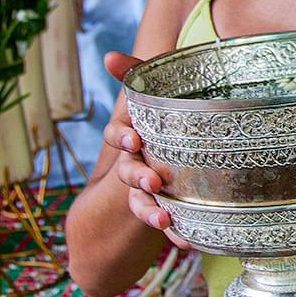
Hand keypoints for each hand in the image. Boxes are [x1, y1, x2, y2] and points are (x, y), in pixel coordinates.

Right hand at [102, 51, 190, 249]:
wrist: (175, 166)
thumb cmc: (166, 121)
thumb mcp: (159, 98)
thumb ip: (137, 75)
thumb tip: (107, 55)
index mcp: (134, 135)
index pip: (118, 134)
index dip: (121, 137)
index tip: (134, 140)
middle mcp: (136, 162)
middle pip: (128, 170)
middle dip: (138, 176)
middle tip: (153, 180)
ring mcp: (149, 188)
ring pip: (142, 201)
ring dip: (150, 210)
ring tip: (165, 219)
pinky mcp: (168, 207)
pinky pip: (168, 222)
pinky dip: (176, 233)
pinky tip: (188, 241)